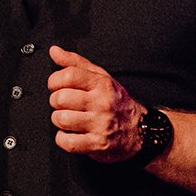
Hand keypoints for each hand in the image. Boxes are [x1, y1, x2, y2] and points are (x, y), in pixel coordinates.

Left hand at [46, 46, 147, 162]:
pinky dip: (63, 139)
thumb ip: (76, 63)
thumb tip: (54, 51)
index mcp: (102, 85)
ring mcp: (100, 125)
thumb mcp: (101, 77)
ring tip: (69, 119)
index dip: (54, 81)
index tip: (56, 86)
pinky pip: (67, 142)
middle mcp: (102, 104)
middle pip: (60, 98)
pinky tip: (71, 134)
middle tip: (64, 105)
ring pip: (61, 119)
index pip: (69, 75)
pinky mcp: (97, 144)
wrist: (140, 131)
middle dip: (56, 102)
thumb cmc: (117, 103)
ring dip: (59, 120)